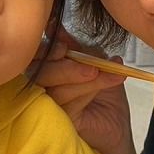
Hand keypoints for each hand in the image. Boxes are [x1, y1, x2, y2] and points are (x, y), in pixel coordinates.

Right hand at [31, 29, 132, 153]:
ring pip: (55, 88)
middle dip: (66, 66)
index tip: (64, 43)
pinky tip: (107, 83)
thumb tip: (57, 28)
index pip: (36, 55)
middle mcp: (42, 87)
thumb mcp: (94, 62)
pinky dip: (88, 90)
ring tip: (106, 73)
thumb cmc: (105, 95)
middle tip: (91, 65)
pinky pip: (67, 103)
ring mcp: (47, 106)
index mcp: (48, 69)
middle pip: (40, 72)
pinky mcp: (57, 122)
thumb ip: (77, 47)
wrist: (118, 125)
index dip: (47, 47)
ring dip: (82, 77)